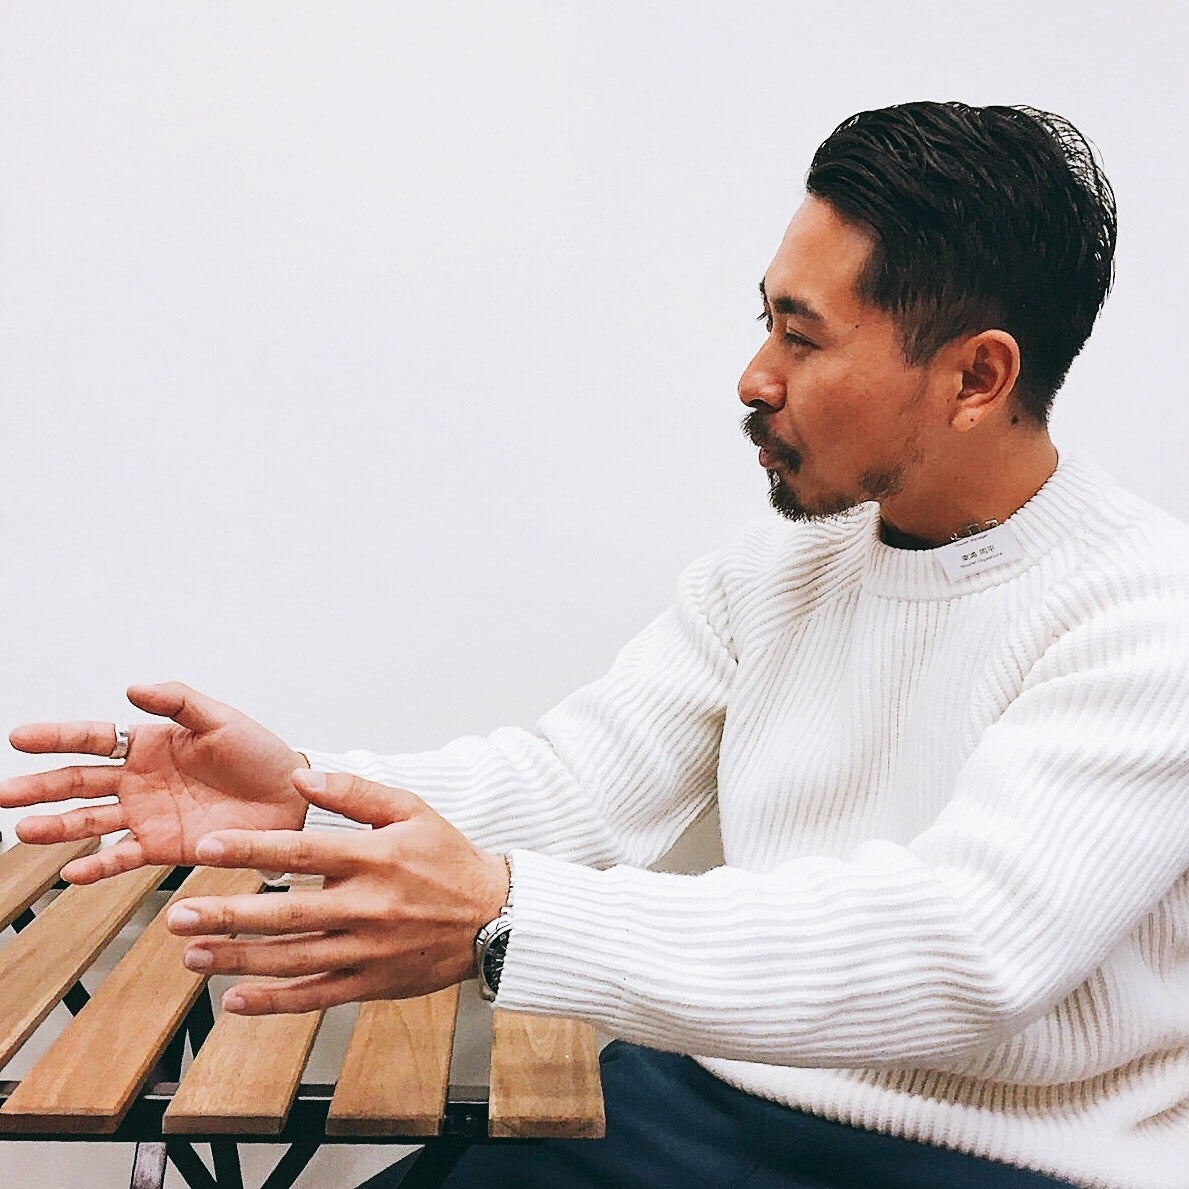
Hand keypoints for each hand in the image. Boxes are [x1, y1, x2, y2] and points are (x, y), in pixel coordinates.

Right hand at [0, 682, 309, 882]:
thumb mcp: (222, 719)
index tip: (19, 737)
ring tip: (25, 829)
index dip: (57, 737)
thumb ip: (178, 701)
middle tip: (4, 792)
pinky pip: (122, 857)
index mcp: (151, 743)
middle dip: (41, 786)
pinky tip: (71, 873)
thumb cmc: (261, 755)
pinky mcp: (163, 846)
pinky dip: (97, 865)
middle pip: (80, 781)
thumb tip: (132, 688)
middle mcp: (141, 779)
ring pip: (91, 820)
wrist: (292, 799)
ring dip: (57, 826)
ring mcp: (148, 814)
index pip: (94, 737)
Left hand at [166, 769, 510, 1013]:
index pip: (302, 851)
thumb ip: (356, 794)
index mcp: (374, 858)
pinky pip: (317, 996)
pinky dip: (275, 1002)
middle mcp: (368, 905)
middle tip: (179, 916)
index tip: (206, 849)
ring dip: (239, 960)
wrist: (495, 916)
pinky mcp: (373, 983)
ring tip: (193, 956)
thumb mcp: (412, 810)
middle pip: (286, 912)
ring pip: (293, 959)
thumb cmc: (449, 858)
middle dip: (228, 915)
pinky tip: (236, 1000)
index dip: (251, 849)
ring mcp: (369, 949)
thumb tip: (301, 780)